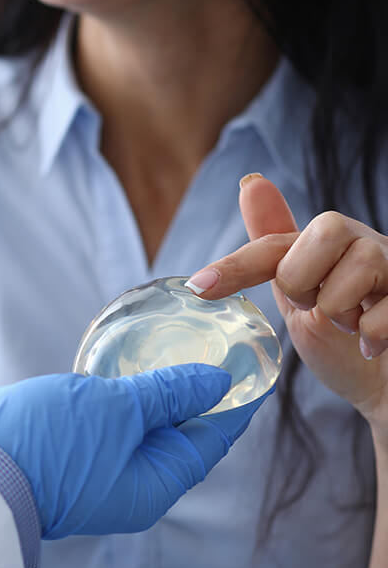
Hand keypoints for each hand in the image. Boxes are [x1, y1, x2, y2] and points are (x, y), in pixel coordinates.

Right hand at [0, 366, 265, 538]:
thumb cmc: (47, 443)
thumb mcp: (118, 411)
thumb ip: (167, 394)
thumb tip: (217, 382)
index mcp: (152, 484)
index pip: (210, 439)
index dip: (236, 402)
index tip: (255, 367)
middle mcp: (128, 482)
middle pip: (178, 435)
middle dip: (199, 392)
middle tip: (217, 346)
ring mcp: (96, 469)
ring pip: (141, 426)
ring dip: (159, 391)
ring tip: (177, 348)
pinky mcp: (67, 451)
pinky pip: (108, 423)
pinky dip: (123, 395)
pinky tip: (124, 365)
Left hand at [186, 174, 387, 434]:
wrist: (383, 385)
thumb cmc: (344, 341)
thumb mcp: (299, 300)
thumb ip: (273, 253)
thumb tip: (251, 182)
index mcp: (326, 245)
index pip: (273, 245)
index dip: (236, 266)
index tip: (198, 287)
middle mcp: (365, 243)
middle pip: (325, 229)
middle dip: (306, 280)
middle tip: (315, 308)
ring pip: (360, 264)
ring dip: (341, 309)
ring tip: (349, 326)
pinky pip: (385, 310)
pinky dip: (371, 335)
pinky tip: (371, 346)